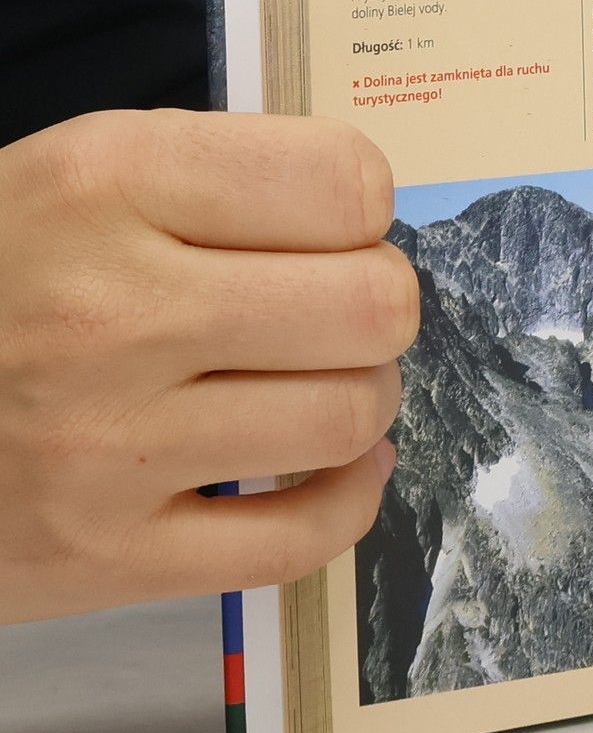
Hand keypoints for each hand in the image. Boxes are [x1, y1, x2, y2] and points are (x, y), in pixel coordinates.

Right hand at [0, 110, 418, 623]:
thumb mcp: (77, 175)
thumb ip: (223, 179)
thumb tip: (372, 220)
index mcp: (105, 184)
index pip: (344, 184)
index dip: (357, 209)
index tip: (327, 229)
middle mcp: (109, 312)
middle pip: (372, 306)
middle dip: (375, 306)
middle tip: (331, 313)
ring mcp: (106, 445)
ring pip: (350, 417)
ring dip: (360, 398)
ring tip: (311, 382)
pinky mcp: (105, 556)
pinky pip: (301, 538)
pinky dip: (346, 499)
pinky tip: (332, 467)